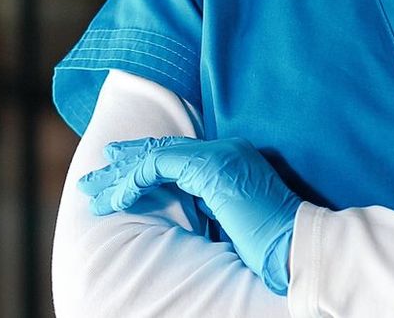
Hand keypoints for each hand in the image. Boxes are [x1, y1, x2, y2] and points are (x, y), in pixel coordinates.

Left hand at [80, 136, 302, 294]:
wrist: (299, 245)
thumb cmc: (272, 243)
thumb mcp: (233, 218)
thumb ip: (211, 203)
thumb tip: (189, 207)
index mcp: (232, 158)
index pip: (177, 155)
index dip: (143, 161)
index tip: (117, 175)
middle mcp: (225, 149)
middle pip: (161, 150)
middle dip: (122, 164)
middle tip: (94, 178)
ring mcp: (218, 154)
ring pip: (154, 156)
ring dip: (120, 176)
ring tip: (94, 191)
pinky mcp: (211, 166)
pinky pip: (158, 166)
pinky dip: (134, 181)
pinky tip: (117, 197)